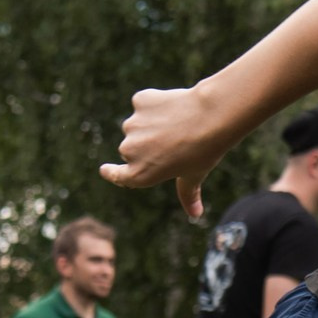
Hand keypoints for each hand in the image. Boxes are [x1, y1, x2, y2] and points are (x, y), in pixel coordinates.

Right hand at [97, 81, 239, 220]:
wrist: (211, 118)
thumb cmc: (204, 151)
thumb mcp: (194, 176)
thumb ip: (187, 195)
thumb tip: (195, 215)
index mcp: (140, 175)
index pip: (116, 175)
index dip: (111, 172)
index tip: (105, 169)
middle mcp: (130, 151)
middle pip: (131, 147)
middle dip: (146, 145)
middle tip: (172, 141)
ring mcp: (132, 125)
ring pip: (137, 124)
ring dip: (150, 123)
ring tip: (176, 123)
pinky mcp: (139, 102)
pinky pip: (144, 103)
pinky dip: (154, 104)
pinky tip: (173, 107)